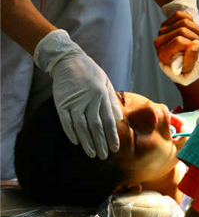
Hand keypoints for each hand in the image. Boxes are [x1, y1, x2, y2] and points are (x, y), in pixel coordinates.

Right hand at [34, 30, 122, 159]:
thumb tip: (119, 118)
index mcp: (101, 96)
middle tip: (104, 156)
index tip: (115, 148)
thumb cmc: (90, 72)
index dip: (111, 136)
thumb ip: (112, 101)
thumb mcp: (106, 82)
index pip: (108, 120)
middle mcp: (89, 100)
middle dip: (101, 143)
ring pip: (81, 127)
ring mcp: (74, 102)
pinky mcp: (62, 103)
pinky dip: (71, 133)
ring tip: (92, 154)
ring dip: (87, 142)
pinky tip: (76, 142)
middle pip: (96, 126)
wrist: (68, 60)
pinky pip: (66, 121)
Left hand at [155, 0, 198, 85]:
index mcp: (162, 54)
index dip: (191, 44)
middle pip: (183, 29)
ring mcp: (161, 31)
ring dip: (194, 29)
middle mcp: (158, 41)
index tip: (193, 50)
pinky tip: (189, 30)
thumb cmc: (183, 64)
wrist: (180, 60)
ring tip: (193, 39)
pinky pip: (180, 14)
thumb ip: (191, 56)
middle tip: (195, 45)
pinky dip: (189, 20)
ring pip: (184, 21)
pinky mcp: (165, 23)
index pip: (180, 40)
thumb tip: (196, 43)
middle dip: (194, 37)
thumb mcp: (188, 66)